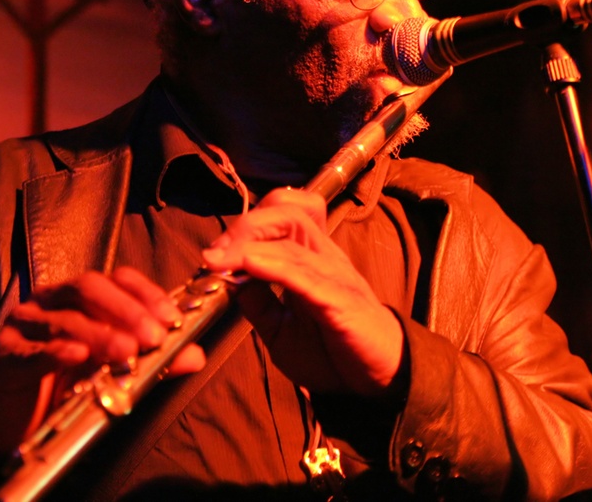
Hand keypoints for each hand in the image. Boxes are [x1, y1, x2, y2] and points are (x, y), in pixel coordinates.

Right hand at [0, 267, 204, 451]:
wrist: (12, 421)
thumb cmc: (64, 385)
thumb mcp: (113, 370)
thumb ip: (153, 361)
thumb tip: (194, 355)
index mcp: (78, 296)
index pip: (116, 279)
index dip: (146, 293)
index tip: (172, 318)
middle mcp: (50, 301)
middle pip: (89, 288)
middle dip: (126, 310)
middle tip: (154, 336)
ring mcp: (24, 326)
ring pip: (64, 319)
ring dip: (100, 334)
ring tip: (127, 352)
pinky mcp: (5, 357)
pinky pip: (32, 351)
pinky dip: (55, 352)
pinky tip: (76, 357)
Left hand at [202, 188, 402, 396]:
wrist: (378, 378)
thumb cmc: (333, 349)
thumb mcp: (280, 329)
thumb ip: (257, 302)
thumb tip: (226, 280)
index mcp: (308, 258)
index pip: (280, 215)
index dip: (244, 225)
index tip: (213, 255)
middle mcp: (323, 257)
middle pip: (286, 213)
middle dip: (245, 226)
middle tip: (214, 255)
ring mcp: (334, 275)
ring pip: (293, 237)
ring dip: (249, 243)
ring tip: (219, 259)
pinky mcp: (341, 300)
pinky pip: (307, 274)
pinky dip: (275, 265)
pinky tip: (250, 264)